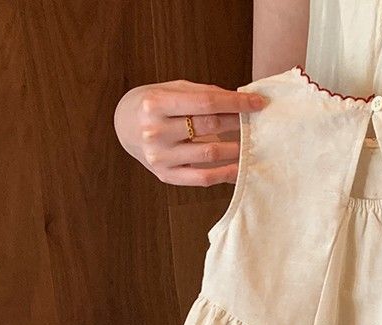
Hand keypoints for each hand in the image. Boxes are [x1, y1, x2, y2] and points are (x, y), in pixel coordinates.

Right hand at [113, 80, 267, 184]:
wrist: (124, 127)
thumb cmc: (153, 105)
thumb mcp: (172, 90)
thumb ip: (203, 94)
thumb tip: (240, 101)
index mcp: (156, 103)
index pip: (206, 102)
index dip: (236, 103)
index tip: (258, 103)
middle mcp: (156, 131)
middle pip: (209, 126)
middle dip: (237, 122)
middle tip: (256, 121)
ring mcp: (160, 156)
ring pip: (209, 153)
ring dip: (236, 148)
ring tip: (252, 143)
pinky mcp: (166, 175)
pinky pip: (202, 178)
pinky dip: (225, 174)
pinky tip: (240, 167)